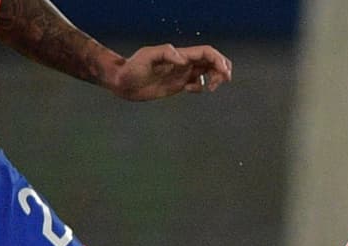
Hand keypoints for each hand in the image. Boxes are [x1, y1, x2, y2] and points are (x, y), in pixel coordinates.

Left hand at [105, 43, 232, 100]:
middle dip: (222, 69)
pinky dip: (201, 88)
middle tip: (221, 82)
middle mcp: (184, 63)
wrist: (124, 82)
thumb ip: (166, 54)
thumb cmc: (132, 68)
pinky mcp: (177, 85)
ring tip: (210, 88)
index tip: (224, 74)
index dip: (219, 61)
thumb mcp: (147, 57)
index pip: (206, 53)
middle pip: (211, 61)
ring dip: (215, 78)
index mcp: (180, 55)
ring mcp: (181, 74)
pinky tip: (190, 90)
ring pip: (207, 72)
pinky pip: (197, 84)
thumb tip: (183, 60)